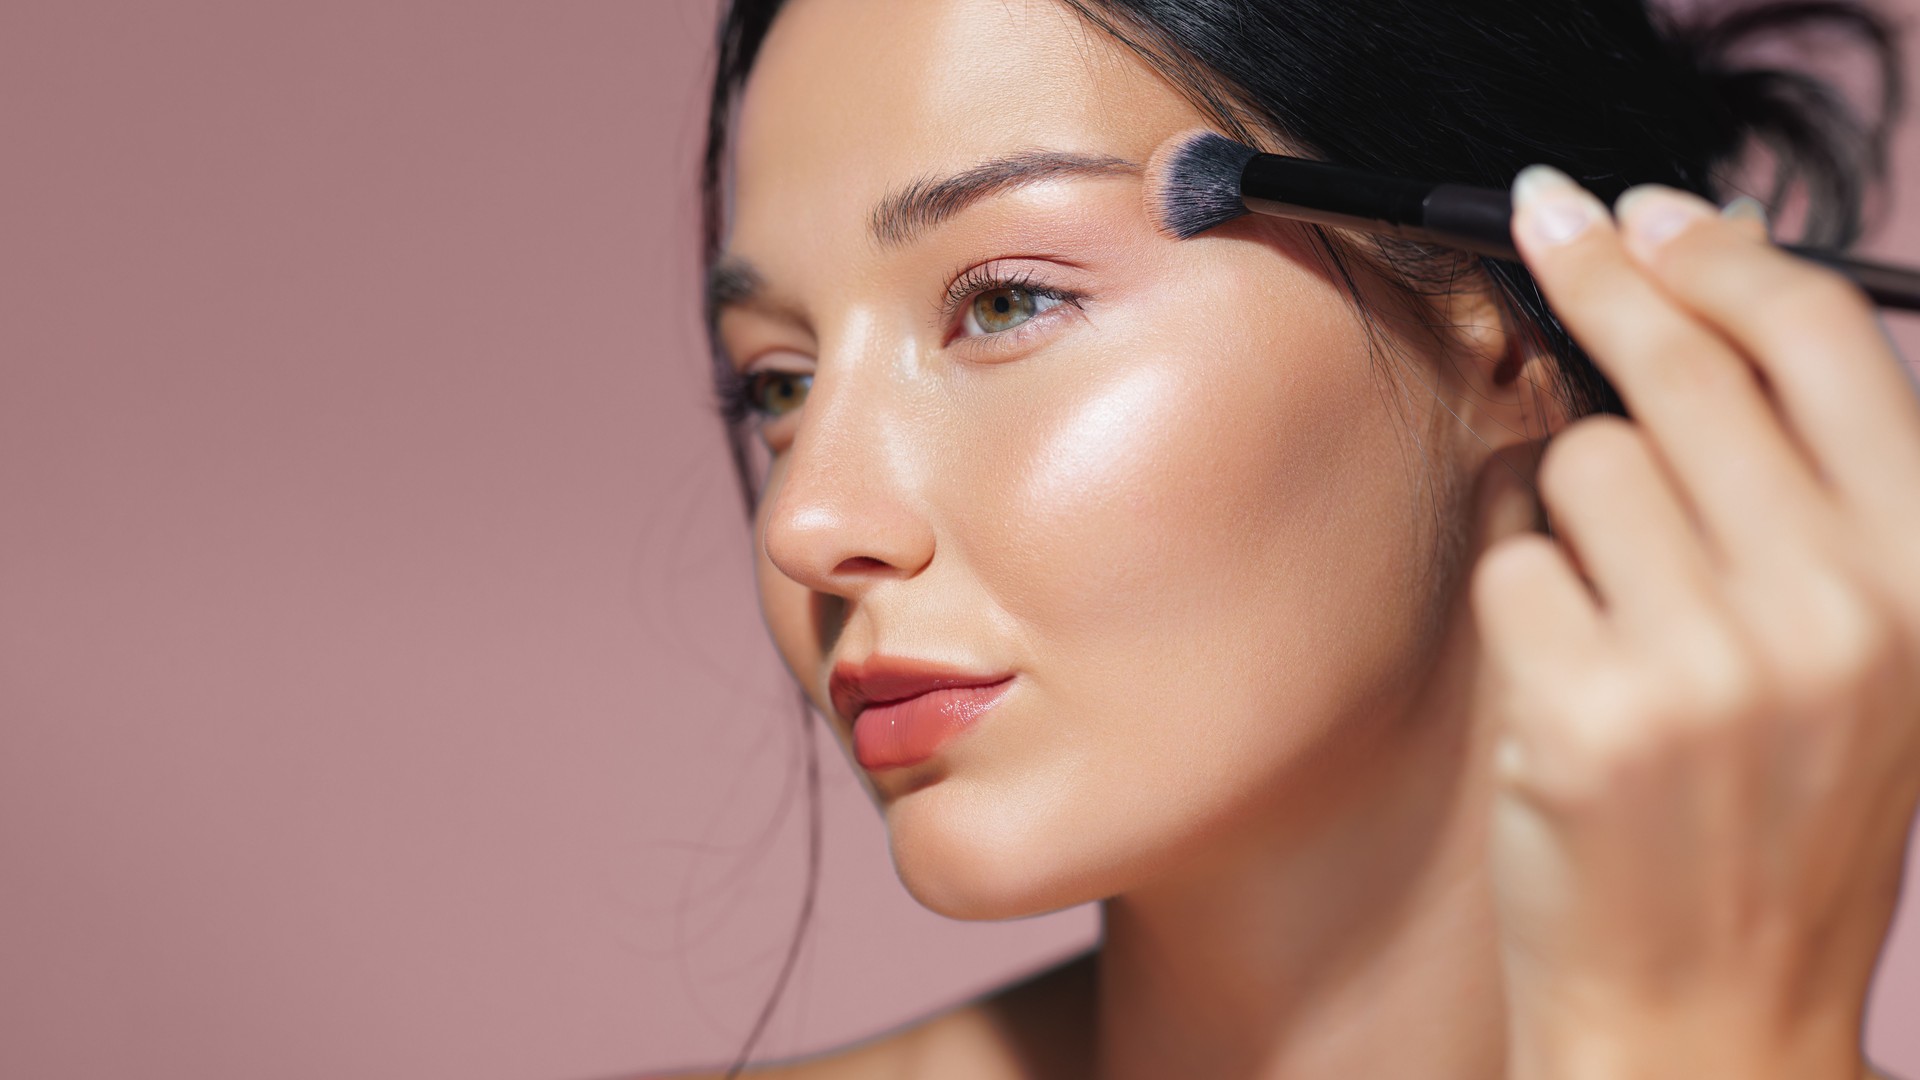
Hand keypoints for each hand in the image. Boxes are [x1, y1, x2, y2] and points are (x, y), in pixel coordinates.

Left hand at [1470, 165, 1919, 1079]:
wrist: (1711, 1021)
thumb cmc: (1770, 824)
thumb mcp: (1861, 653)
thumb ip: (1809, 493)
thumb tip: (1701, 301)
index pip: (1826, 343)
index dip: (1721, 254)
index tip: (1644, 211)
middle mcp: (1845, 606)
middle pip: (1684, 367)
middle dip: (1598, 282)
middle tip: (1547, 223)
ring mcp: (1716, 659)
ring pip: (1577, 463)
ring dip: (1565, 511)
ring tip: (1609, 614)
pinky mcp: (1591, 709)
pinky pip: (1511, 560)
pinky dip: (1520, 599)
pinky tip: (1562, 678)